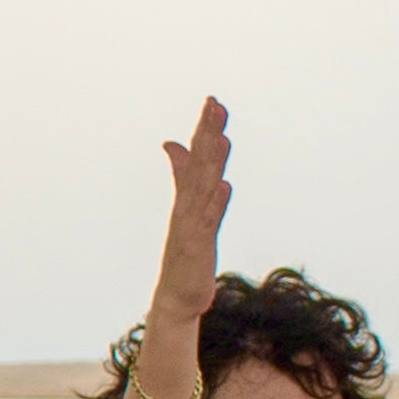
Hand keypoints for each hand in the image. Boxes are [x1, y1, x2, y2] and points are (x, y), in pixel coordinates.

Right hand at [153, 99, 231, 319]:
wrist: (176, 297)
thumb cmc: (186, 253)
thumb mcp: (187, 210)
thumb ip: (183, 175)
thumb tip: (174, 145)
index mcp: (187, 198)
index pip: (196, 156)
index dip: (204, 129)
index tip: (213, 101)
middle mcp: (188, 207)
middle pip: (199, 164)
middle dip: (207, 133)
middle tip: (215, 104)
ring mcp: (192, 226)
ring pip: (202, 188)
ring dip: (212, 163)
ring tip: (222, 137)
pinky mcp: (198, 247)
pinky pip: (207, 223)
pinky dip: (215, 204)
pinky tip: (223, 186)